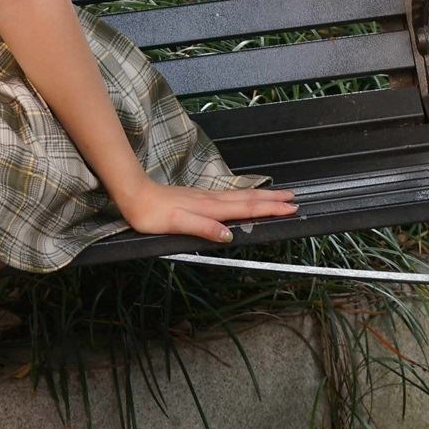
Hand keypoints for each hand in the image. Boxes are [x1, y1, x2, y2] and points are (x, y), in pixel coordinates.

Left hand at [114, 175, 298, 244]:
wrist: (135, 193)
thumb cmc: (152, 213)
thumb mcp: (176, 224)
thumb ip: (203, 228)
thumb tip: (229, 235)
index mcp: (210, 208)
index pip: (246, 208)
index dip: (269, 208)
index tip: (290, 207)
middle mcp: (211, 200)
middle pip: (248, 198)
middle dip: (272, 199)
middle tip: (294, 199)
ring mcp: (205, 197)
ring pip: (240, 196)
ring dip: (261, 196)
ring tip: (278, 195)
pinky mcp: (198, 197)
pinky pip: (229, 196)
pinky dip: (245, 196)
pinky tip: (244, 198)